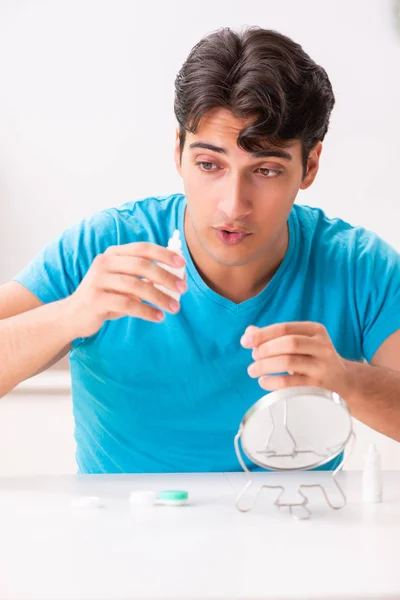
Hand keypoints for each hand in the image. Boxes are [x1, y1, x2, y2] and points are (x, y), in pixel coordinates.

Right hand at [65, 242, 186, 337]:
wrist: (73, 315)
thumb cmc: (105, 297)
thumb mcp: (124, 283)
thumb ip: (144, 278)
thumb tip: (176, 277)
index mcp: (113, 254)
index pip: (142, 248)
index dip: (164, 254)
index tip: (182, 264)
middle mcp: (104, 263)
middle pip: (141, 266)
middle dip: (166, 277)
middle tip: (183, 288)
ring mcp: (98, 280)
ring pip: (136, 286)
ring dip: (159, 297)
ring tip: (174, 308)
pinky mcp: (95, 300)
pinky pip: (127, 304)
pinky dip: (146, 311)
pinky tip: (158, 317)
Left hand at [241, 322, 350, 396]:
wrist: (343, 381)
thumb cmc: (313, 359)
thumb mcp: (300, 343)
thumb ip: (275, 337)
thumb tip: (249, 332)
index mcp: (315, 330)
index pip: (286, 328)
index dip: (263, 334)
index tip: (245, 341)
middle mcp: (322, 346)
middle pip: (289, 343)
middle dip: (265, 349)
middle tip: (253, 357)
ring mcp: (322, 366)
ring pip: (289, 362)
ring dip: (265, 366)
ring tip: (253, 370)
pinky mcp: (318, 386)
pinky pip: (291, 383)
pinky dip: (273, 382)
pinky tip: (264, 381)